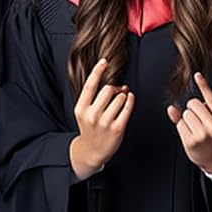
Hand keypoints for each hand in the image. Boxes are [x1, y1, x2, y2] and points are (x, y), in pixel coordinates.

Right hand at [70, 58, 133, 179]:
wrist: (91, 151)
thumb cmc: (90, 128)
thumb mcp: (84, 112)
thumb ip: (94, 98)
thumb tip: (118, 85)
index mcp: (81, 108)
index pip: (90, 85)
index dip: (97, 71)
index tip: (104, 61)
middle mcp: (92, 115)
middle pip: (108, 89)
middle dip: (114, 89)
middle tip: (116, 92)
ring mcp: (105, 122)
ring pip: (120, 97)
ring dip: (123, 96)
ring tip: (120, 101)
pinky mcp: (118, 128)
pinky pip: (128, 107)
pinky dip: (130, 100)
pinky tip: (129, 99)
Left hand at [167, 73, 211, 174]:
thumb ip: (203, 111)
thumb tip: (175, 105)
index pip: (211, 98)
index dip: (203, 85)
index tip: (197, 75)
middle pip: (193, 104)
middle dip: (192, 109)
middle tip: (198, 120)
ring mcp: (202, 134)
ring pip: (185, 114)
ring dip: (186, 119)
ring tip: (195, 129)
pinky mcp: (191, 141)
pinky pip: (180, 124)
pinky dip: (182, 127)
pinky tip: (189, 134)